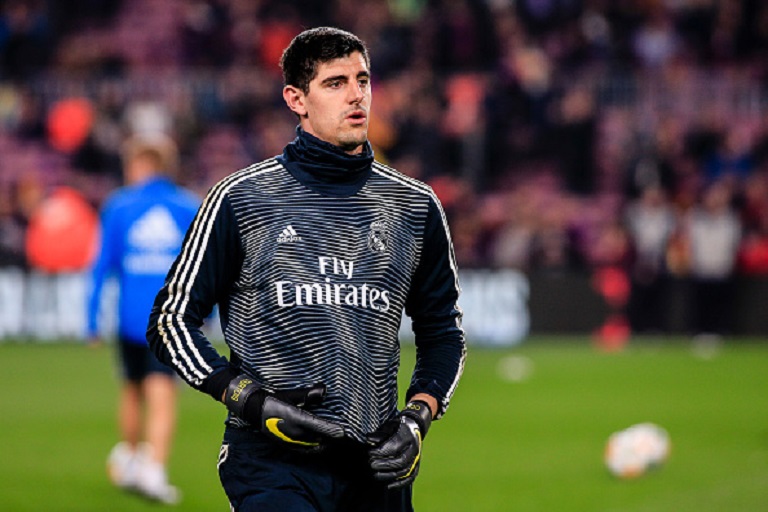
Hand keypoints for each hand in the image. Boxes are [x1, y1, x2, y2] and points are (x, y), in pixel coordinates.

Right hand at [224, 376, 344, 450]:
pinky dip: (315, 448)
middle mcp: (295, 432)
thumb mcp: (290, 395)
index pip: (319, 426)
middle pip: (319, 438)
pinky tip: (320, 445)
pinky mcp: (287, 444)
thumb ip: (308, 394)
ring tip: (333, 440)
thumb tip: (324, 390)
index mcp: (296, 419)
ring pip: (313, 445)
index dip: (332, 430)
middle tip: (342, 434)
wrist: (254, 410)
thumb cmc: (273, 399)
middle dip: (331, 437)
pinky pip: (305, 450)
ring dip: (324, 443)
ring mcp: (291, 440)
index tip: (343, 431)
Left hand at [367, 400, 432, 487]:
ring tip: (375, 475)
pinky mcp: (417, 466)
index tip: (369, 453)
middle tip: (371, 464)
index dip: (381, 451)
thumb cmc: (398, 426)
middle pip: (401, 461)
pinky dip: (400, 484)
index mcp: (408, 436)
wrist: (415, 427)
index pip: (395, 446)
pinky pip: (410, 478)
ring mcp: (417, 458)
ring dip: (389, 475)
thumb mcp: (389, 426)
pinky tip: (388, 486)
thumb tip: (368, 439)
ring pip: (405, 471)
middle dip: (384, 464)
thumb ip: (379, 434)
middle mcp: (414, 448)